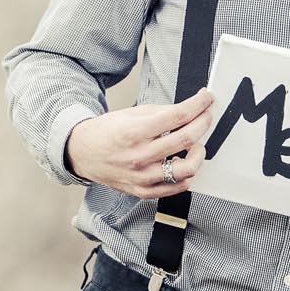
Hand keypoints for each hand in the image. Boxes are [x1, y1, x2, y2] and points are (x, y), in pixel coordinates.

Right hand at [65, 88, 214, 198]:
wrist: (83, 154)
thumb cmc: (106, 133)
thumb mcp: (131, 114)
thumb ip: (161, 112)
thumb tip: (190, 108)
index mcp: (134, 131)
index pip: (177, 116)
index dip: (198, 105)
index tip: (206, 99)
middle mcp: (139, 156)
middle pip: (187, 138)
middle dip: (203, 122)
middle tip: (206, 115)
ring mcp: (142, 177)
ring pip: (187, 169)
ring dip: (199, 152)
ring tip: (194, 144)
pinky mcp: (144, 191)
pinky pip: (177, 187)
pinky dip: (186, 174)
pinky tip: (181, 162)